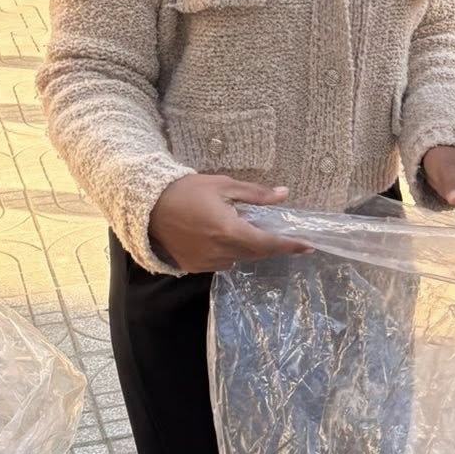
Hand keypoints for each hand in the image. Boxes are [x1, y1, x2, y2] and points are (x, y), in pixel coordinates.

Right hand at [147, 176, 310, 272]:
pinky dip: (226, 253)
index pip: (268, 243)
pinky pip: (220, 263)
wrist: (146, 206)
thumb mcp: (223, 186)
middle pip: (256, 253)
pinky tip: (216, 237)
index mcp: (229, 230)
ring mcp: (206, 262)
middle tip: (275, 233)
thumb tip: (284, 194)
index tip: (308, 246)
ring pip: (238, 259)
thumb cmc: (187, 190)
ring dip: (245, 248)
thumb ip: (255, 194)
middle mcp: (220, 251)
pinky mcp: (193, 267)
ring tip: (235, 228)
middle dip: (268, 244)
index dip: (289, 245)